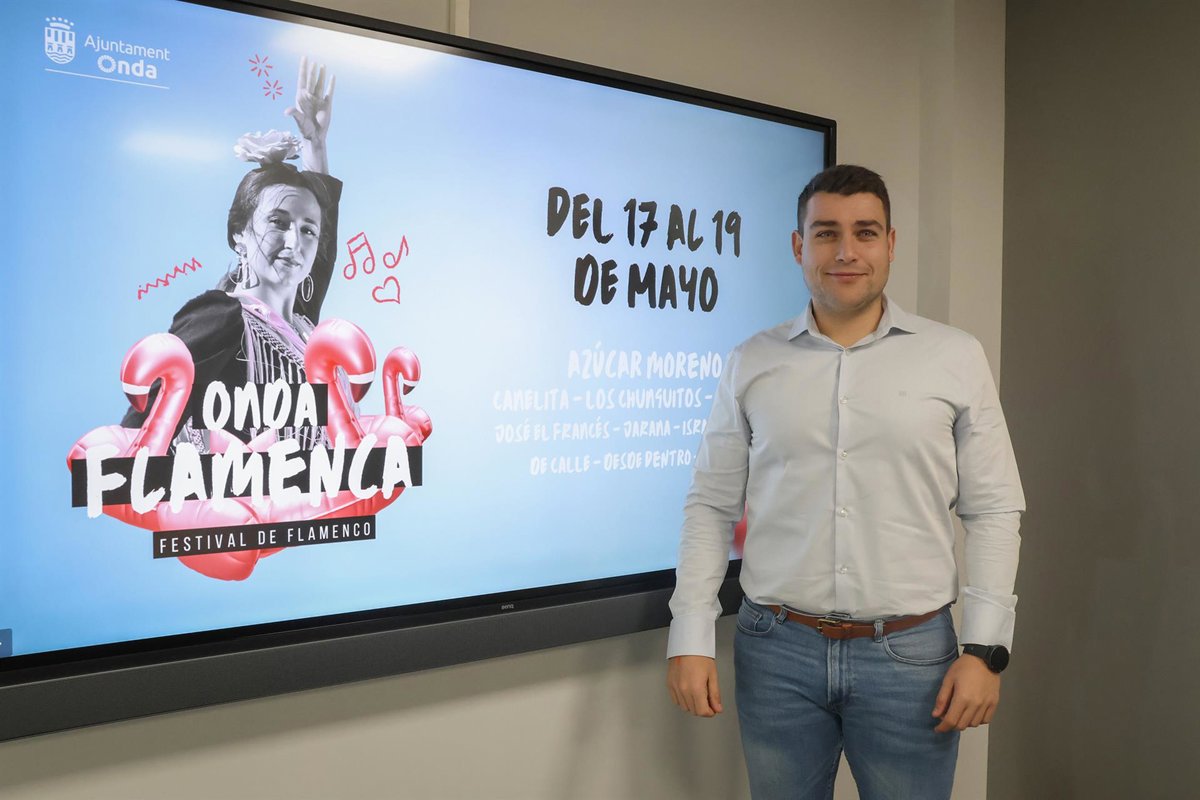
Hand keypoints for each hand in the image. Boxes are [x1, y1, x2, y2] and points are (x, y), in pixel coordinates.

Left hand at [285, 55, 334, 171]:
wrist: (315, 136)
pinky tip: (332, 77)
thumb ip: (294, 114)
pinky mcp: (327, 104)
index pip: (302, 79)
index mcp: (301, 97)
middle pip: (311, 80)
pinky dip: (331, 84)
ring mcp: (318, 99)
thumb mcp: (299, 121)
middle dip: (312, 70)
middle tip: (313, 61)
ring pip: (320, 84)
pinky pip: (329, 92)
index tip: (304, 58)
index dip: (303, 69)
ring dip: (321, 75)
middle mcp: (310, 96)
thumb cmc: (305, 129)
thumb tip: (287, 111)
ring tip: (322, 65)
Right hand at [667, 655, 722, 716]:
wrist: (687, 645)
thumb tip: (718, 709)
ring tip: (698, 694)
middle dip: (702, 708)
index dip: (710, 713)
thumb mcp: (712, 675)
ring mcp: (675, 688)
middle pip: (694, 711)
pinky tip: (689, 692)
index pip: (703, 712)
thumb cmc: (701, 657)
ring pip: (685, 707)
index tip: (713, 709)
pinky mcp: (670, 685)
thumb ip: (715, 694)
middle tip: (707, 699)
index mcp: (696, 688)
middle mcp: (684, 690)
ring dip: (692, 705)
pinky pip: (676, 700)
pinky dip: (683, 700)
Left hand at [932, 654, 999, 732]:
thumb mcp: (948, 679)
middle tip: (946, 716)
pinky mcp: (994, 703)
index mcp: (962, 698)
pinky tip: (971, 712)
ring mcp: (986, 704)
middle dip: (951, 724)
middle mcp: (976, 704)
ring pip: (973, 724)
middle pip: (962, 725)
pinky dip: (977, 720)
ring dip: (964, 722)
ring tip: (959, 712)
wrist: (984, 658)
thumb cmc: (964, 666)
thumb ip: (942, 699)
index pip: (951, 721)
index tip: (937, 729)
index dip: (942, 728)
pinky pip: (985, 720)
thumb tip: (936, 714)